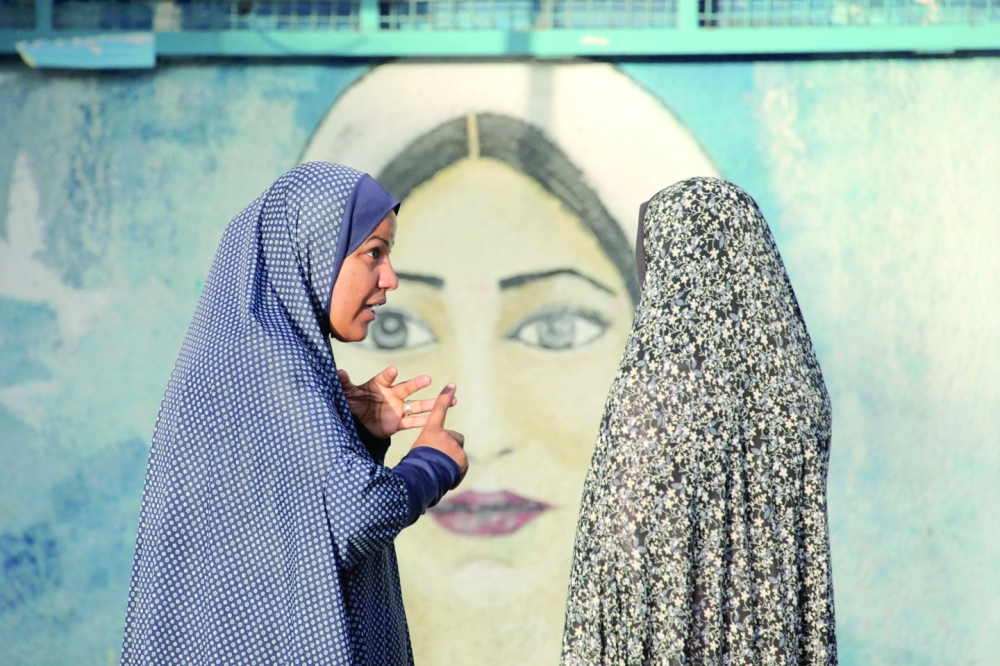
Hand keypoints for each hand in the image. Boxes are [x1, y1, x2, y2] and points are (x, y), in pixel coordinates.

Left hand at [337, 366, 457, 438]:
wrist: (358, 423)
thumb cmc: (353, 403)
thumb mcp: (347, 395)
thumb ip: (345, 384)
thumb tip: (337, 373)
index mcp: (379, 386)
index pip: (384, 378)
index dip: (388, 375)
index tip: (393, 371)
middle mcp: (392, 395)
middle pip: (406, 389)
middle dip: (416, 384)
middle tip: (427, 379)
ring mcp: (397, 409)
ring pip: (417, 405)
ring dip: (431, 403)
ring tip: (450, 399)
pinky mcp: (398, 423)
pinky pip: (413, 422)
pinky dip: (425, 421)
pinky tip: (439, 419)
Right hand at [413, 384, 467, 482]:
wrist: (421, 480)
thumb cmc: (414, 467)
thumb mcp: (418, 451)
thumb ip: (430, 447)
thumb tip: (438, 454)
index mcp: (431, 431)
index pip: (438, 409)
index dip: (445, 397)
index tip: (452, 385)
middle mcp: (445, 435)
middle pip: (454, 438)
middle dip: (450, 447)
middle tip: (438, 460)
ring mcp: (455, 446)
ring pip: (458, 452)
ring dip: (452, 461)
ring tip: (440, 470)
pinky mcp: (463, 458)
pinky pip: (462, 465)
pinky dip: (456, 472)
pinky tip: (446, 477)